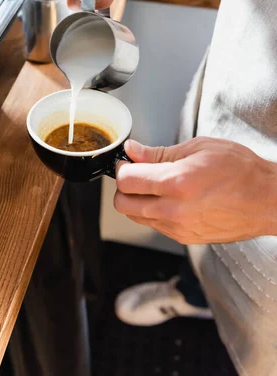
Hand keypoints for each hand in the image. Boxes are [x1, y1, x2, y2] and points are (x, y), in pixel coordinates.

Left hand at [114, 137, 276, 243]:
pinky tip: (170, 198)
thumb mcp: (198, 148)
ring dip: (137, 201)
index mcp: (177, 183)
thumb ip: (159, 153)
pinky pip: (155, 226)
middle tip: (137, 173)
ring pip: (136, 217)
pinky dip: (153, 212)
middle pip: (123, 204)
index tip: (128, 161)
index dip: (123, 168)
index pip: (126, 181)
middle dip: (124, 187)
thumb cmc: (240, 171)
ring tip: (157, 184)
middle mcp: (174, 210)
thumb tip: (133, 151)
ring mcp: (179, 228)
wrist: (267, 200)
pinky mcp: (185, 238)